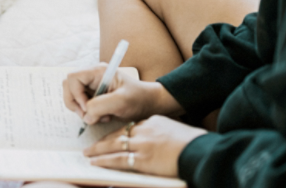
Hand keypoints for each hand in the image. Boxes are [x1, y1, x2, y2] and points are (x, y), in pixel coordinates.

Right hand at [62, 65, 181, 124]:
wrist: (149, 104)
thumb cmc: (139, 98)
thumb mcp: (121, 101)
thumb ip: (100, 106)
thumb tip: (85, 115)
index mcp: (98, 71)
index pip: (73, 78)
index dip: (76, 94)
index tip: (88, 108)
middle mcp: (92, 77)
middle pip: (68, 87)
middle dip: (75, 103)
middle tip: (89, 115)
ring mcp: (92, 87)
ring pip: (73, 97)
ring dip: (82, 110)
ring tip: (100, 116)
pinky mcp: (94, 97)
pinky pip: (81, 105)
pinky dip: (88, 114)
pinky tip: (103, 116)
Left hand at [84, 115, 205, 177]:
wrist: (198, 151)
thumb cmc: (192, 143)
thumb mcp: (174, 130)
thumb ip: (161, 133)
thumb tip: (155, 142)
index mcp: (152, 122)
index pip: (130, 127)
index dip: (118, 133)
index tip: (110, 137)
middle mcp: (144, 131)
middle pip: (118, 134)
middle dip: (103, 141)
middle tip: (90, 145)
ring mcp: (142, 145)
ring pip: (114, 146)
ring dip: (98, 150)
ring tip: (87, 154)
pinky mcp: (143, 159)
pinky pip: (118, 159)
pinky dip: (105, 161)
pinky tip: (95, 162)